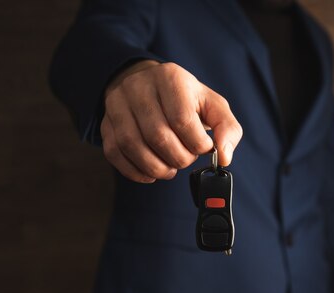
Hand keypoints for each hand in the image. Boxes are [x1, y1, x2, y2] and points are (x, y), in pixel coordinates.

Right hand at [101, 60, 242, 182]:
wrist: (148, 84)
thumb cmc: (185, 99)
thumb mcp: (212, 105)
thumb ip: (227, 129)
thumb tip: (224, 157)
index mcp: (170, 78)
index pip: (182, 120)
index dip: (196, 144)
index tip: (204, 148)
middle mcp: (139, 87)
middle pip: (158, 135)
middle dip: (178, 158)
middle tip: (186, 159)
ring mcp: (118, 105)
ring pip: (133, 146)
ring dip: (156, 168)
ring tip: (170, 169)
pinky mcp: (106, 123)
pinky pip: (115, 153)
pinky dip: (135, 171)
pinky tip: (151, 173)